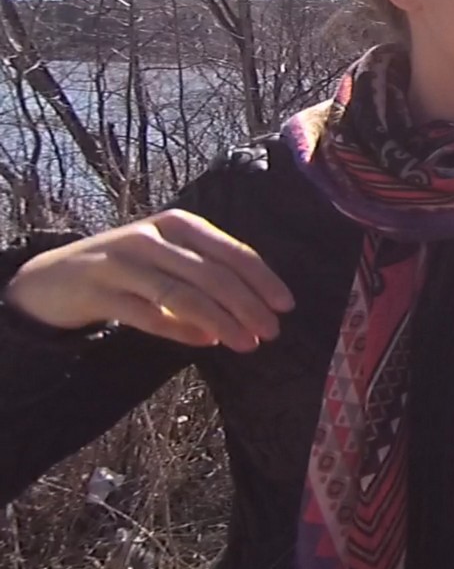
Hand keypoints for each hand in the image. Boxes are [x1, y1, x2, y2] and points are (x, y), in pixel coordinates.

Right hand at [2, 209, 292, 349]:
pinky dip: (179, 329)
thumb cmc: (127, 269)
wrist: (52, 277)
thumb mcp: (169, 259)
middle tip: (271, 332)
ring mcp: (123, 262)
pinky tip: (204, 343)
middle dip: (247, 305)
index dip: (262, 279)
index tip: (285, 306)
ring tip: (246, 343)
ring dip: (220, 321)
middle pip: (211, 274)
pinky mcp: (98, 290)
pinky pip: (146, 313)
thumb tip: (255, 307)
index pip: (231, 251)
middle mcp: (152, 238)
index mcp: (179, 224)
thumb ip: (206, 274)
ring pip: (183, 294)